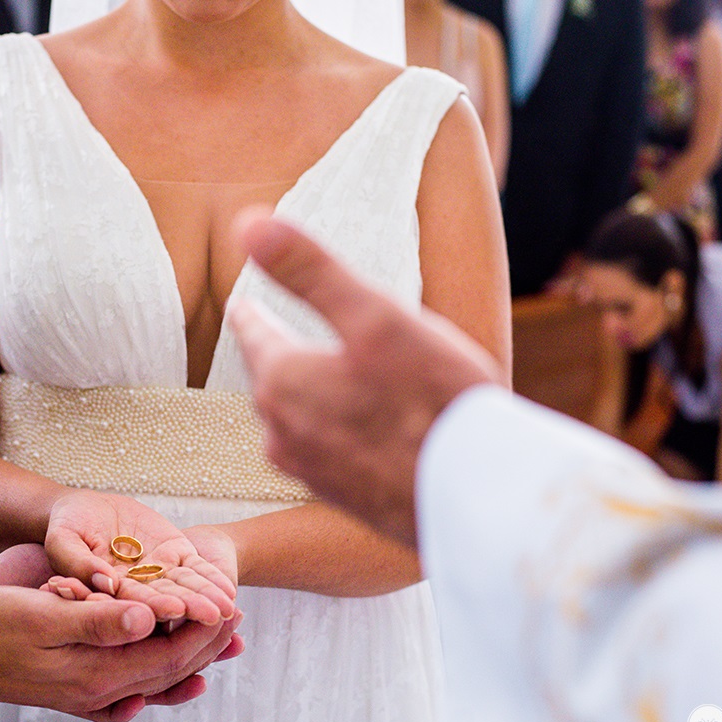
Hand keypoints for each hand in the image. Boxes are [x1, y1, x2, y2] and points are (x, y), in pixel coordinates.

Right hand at [0, 586, 243, 721]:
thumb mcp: (44, 613)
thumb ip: (99, 620)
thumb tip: (150, 618)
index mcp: (94, 672)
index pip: (167, 655)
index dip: (203, 632)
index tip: (231, 608)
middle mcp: (95, 691)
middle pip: (167, 672)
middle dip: (206, 644)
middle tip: (237, 619)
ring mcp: (83, 696)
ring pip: (151, 683)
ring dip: (189, 663)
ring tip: (219, 647)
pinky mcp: (71, 692)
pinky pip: (124, 695)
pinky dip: (152, 690)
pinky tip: (161, 689)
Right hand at [45, 491, 235, 624]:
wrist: (83, 508)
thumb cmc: (66, 525)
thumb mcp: (61, 540)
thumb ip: (77, 563)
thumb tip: (103, 582)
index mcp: (106, 595)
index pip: (131, 605)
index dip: (152, 608)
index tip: (174, 610)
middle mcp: (137, 592)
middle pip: (165, 603)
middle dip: (190, 609)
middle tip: (214, 616)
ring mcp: (157, 576)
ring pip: (185, 590)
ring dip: (206, 599)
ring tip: (229, 607)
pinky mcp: (173, 557)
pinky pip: (196, 570)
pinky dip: (212, 579)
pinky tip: (229, 589)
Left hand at [227, 209, 498, 539]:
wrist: (478, 499)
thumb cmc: (433, 401)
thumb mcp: (375, 316)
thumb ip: (309, 270)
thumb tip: (248, 222)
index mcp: (283, 382)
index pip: (256, 334)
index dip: (253, 312)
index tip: (244, 305)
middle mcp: (283, 433)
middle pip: (273, 379)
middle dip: (280, 354)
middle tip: (281, 335)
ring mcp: (311, 472)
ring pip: (297, 419)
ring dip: (308, 397)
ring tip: (323, 380)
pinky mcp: (344, 500)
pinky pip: (328, 450)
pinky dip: (337, 430)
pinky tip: (361, 430)